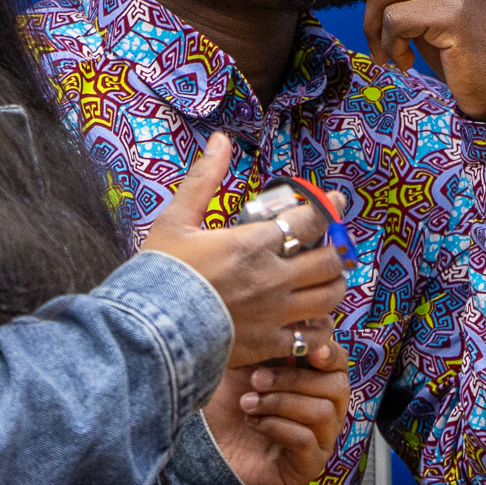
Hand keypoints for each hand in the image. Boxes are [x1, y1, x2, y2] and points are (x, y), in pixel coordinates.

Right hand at [136, 133, 354, 366]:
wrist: (148, 329)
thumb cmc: (161, 273)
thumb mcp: (175, 220)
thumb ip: (203, 180)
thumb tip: (220, 140)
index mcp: (254, 243)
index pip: (310, 220)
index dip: (330, 207)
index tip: (337, 203)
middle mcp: (273, 277)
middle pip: (329, 261)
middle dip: (334, 252)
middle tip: (329, 249)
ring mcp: (275, 313)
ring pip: (329, 298)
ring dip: (332, 287)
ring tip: (325, 283)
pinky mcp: (269, 344)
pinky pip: (312, 338)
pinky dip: (318, 330)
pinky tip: (311, 323)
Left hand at [205, 333, 352, 484]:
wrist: (204, 449)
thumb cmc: (227, 405)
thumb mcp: (247, 364)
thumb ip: (272, 344)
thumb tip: (294, 318)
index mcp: (316, 382)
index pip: (340, 363)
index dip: (330, 354)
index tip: (312, 351)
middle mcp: (326, 411)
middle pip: (337, 386)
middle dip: (294, 380)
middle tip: (257, 380)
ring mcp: (320, 440)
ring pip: (323, 412)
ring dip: (281, 403)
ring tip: (247, 403)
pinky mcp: (308, 465)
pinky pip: (306, 440)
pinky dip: (277, 426)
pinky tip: (253, 423)